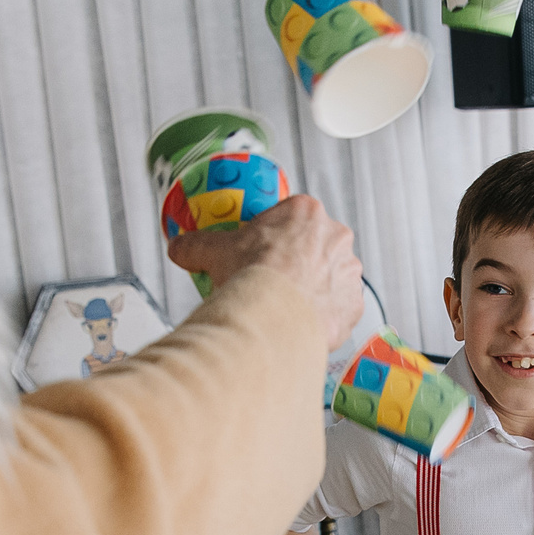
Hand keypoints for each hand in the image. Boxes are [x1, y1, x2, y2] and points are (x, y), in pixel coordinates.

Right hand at [168, 194, 365, 352]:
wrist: (274, 317)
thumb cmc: (252, 277)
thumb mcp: (214, 251)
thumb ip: (196, 244)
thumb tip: (179, 246)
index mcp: (305, 212)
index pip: (292, 218)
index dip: (273, 236)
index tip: (261, 252)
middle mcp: (335, 236)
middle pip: (314, 246)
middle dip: (297, 262)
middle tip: (272, 281)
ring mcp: (349, 270)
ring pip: (330, 277)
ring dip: (313, 288)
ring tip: (285, 306)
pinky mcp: (354, 303)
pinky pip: (340, 307)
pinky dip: (324, 314)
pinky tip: (300, 322)